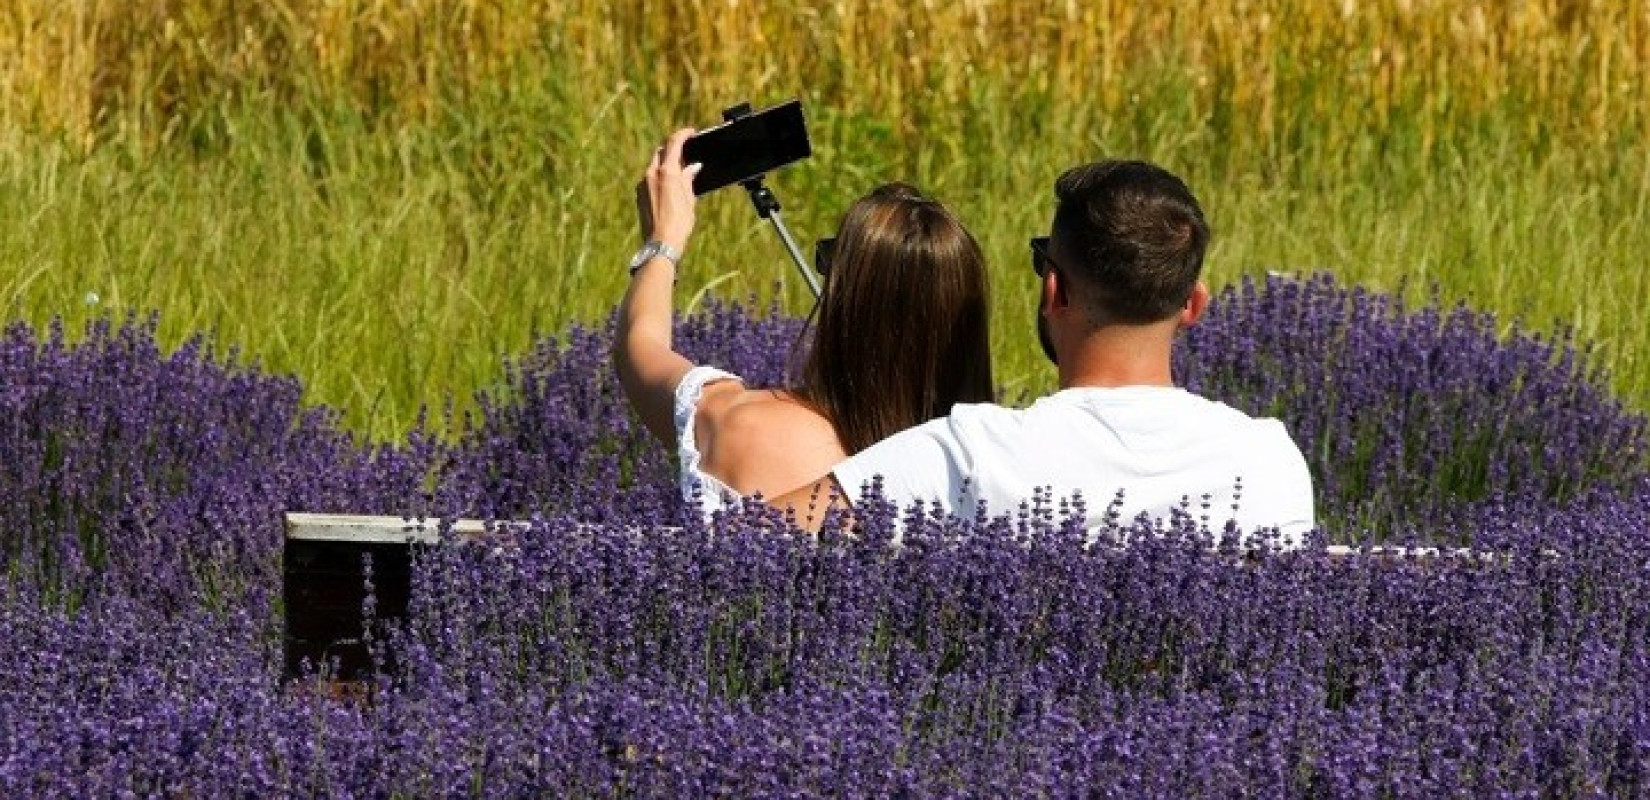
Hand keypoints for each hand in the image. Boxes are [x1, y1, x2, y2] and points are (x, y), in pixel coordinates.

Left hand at [635, 128, 701, 252]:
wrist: (660, 243)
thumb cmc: (678, 223)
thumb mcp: (689, 199)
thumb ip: (688, 179)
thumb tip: (691, 167)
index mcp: (666, 172)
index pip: (673, 143)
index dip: (683, 134)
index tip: (690, 132)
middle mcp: (651, 174)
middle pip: (661, 152)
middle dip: (672, 150)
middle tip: (685, 154)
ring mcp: (642, 184)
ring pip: (653, 166)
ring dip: (665, 165)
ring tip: (678, 174)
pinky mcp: (638, 195)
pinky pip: (649, 179)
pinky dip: (658, 178)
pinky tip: (667, 189)